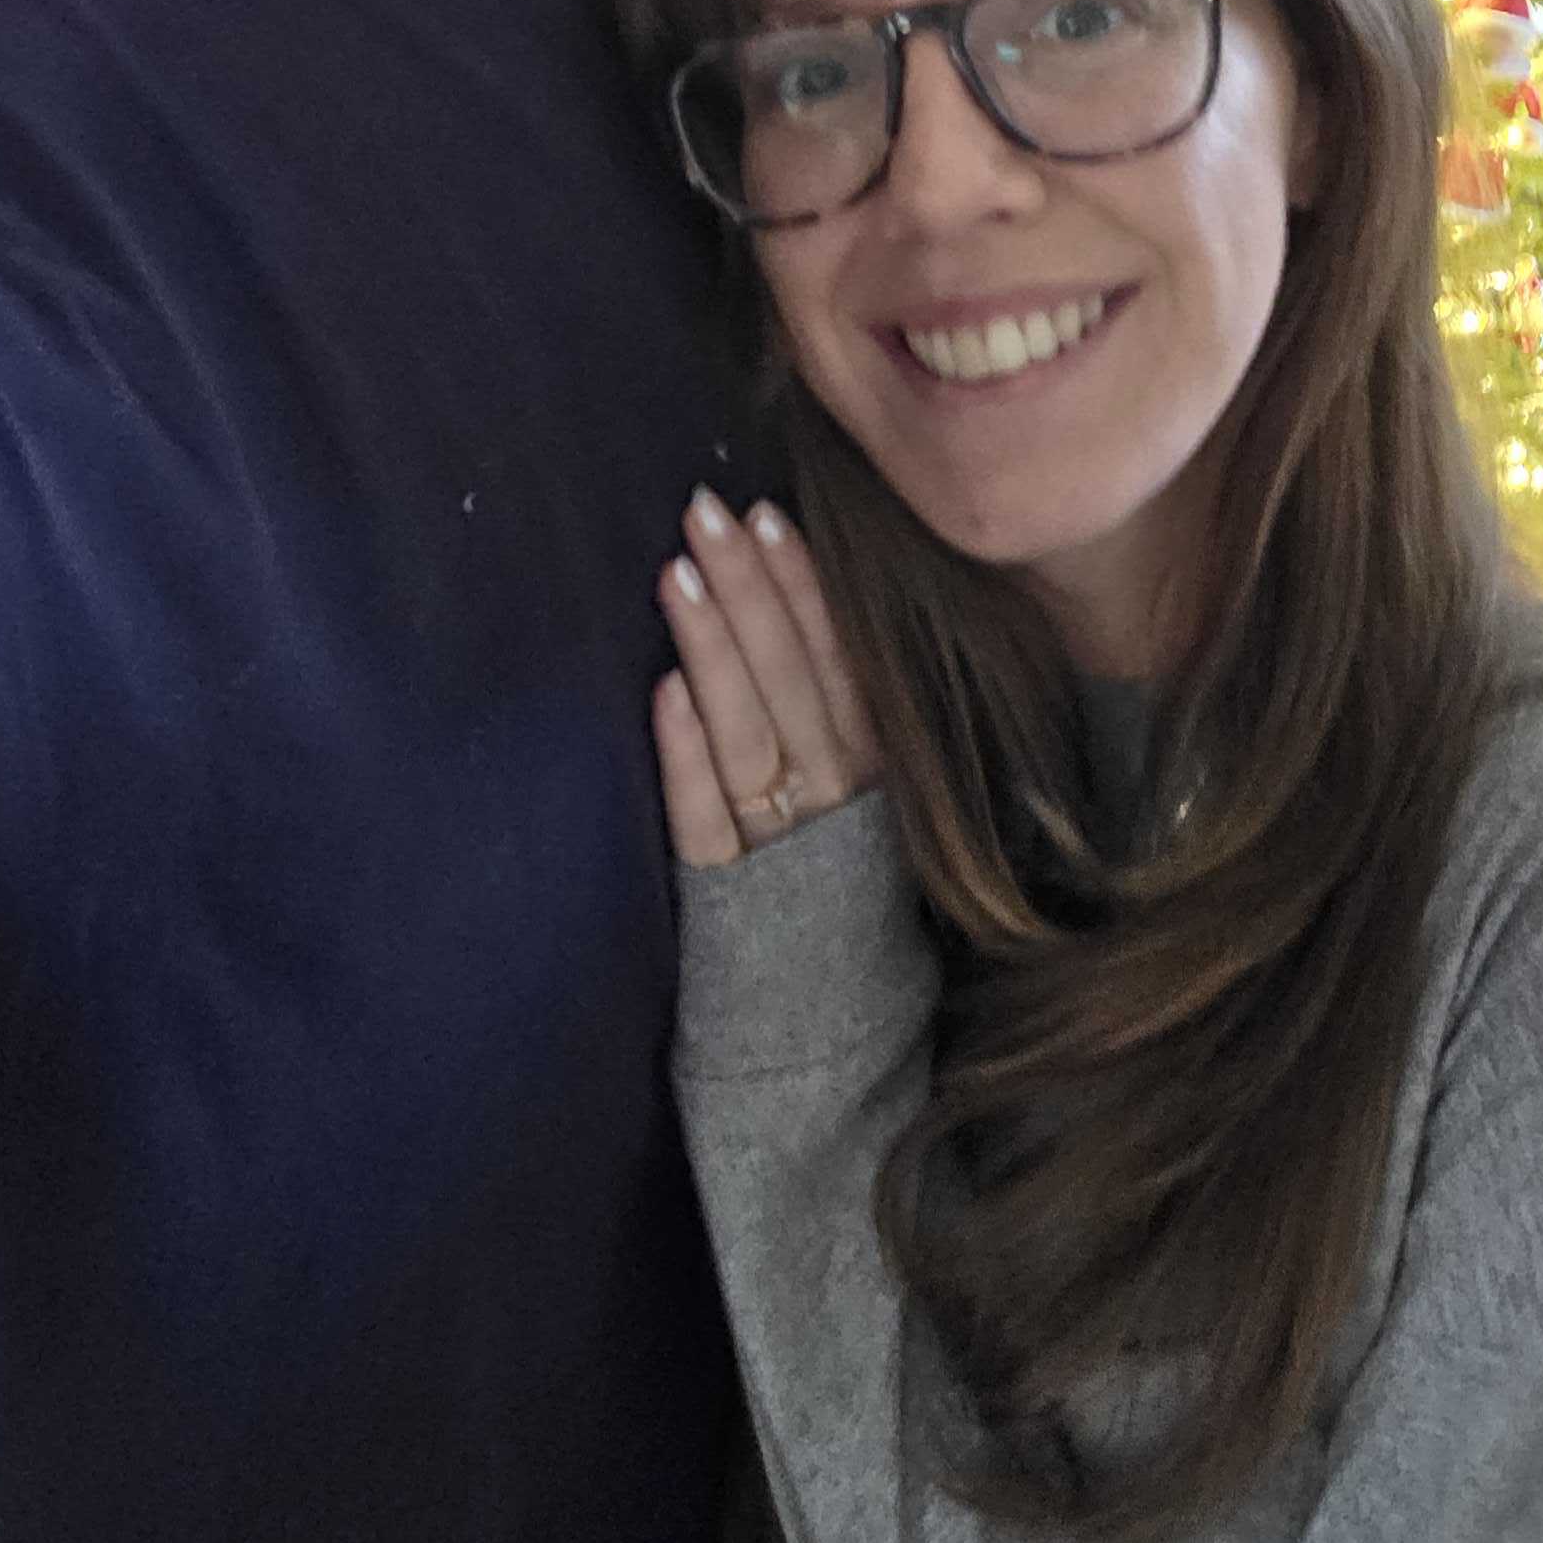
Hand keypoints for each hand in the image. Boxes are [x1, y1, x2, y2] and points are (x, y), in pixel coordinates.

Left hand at [656, 489, 879, 865]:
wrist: (826, 1034)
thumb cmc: (839, 894)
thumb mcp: (865, 803)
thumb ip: (841, 721)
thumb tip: (792, 608)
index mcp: (876, 772)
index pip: (840, 661)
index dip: (804, 587)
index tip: (765, 515)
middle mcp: (836, 803)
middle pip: (790, 680)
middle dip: (748, 589)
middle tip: (703, 509)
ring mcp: (783, 849)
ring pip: (748, 732)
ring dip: (714, 649)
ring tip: (675, 571)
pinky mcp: (729, 897)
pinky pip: (706, 822)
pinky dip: (688, 756)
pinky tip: (665, 691)